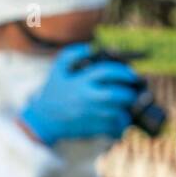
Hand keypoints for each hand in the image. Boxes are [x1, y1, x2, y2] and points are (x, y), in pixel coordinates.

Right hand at [19, 43, 141, 144]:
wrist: (44, 120)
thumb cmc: (53, 93)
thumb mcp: (57, 70)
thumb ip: (72, 54)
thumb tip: (91, 47)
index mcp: (81, 82)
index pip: (108, 72)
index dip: (123, 72)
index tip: (131, 74)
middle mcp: (87, 99)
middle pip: (117, 95)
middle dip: (129, 93)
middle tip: (132, 91)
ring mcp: (91, 115)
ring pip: (119, 113)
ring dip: (127, 109)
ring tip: (128, 105)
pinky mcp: (92, 129)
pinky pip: (114, 128)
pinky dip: (121, 125)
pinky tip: (120, 119)